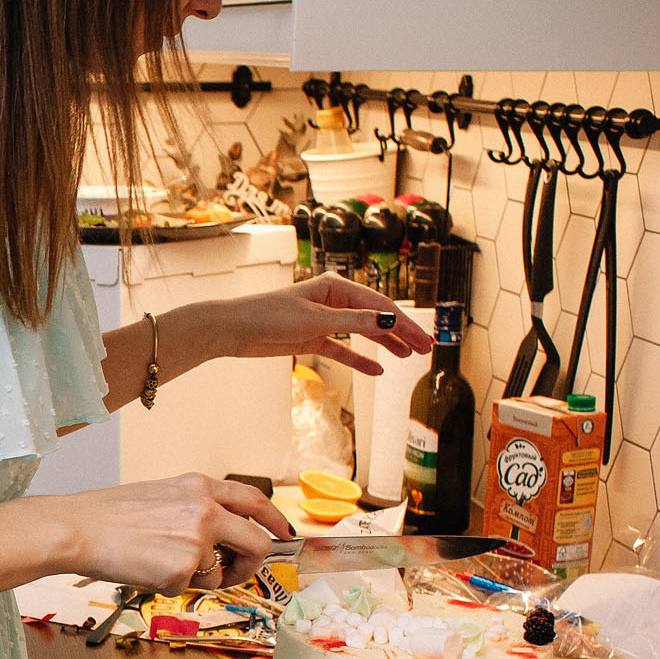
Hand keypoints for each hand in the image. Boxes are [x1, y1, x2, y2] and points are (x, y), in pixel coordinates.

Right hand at [65, 472, 290, 591]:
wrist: (78, 529)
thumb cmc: (110, 515)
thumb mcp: (163, 495)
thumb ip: (197, 509)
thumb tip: (223, 538)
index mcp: (200, 486)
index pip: (254, 500)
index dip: (275, 519)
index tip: (284, 534)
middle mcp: (206, 510)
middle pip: (258, 544)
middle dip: (249, 564)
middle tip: (231, 572)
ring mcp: (196, 540)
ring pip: (221, 573)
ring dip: (200, 578)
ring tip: (162, 564)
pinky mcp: (182, 570)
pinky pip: (191, 588)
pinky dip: (172, 586)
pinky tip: (146, 570)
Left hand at [209, 274, 431, 375]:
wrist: (233, 329)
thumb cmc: (269, 316)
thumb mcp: (315, 320)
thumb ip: (354, 322)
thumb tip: (389, 320)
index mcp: (336, 287)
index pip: (381, 306)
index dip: (406, 324)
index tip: (425, 340)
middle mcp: (333, 301)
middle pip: (376, 318)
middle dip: (402, 333)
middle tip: (426, 350)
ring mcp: (323, 320)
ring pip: (363, 333)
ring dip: (385, 344)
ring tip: (408, 357)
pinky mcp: (311, 338)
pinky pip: (343, 349)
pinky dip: (359, 359)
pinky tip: (377, 371)